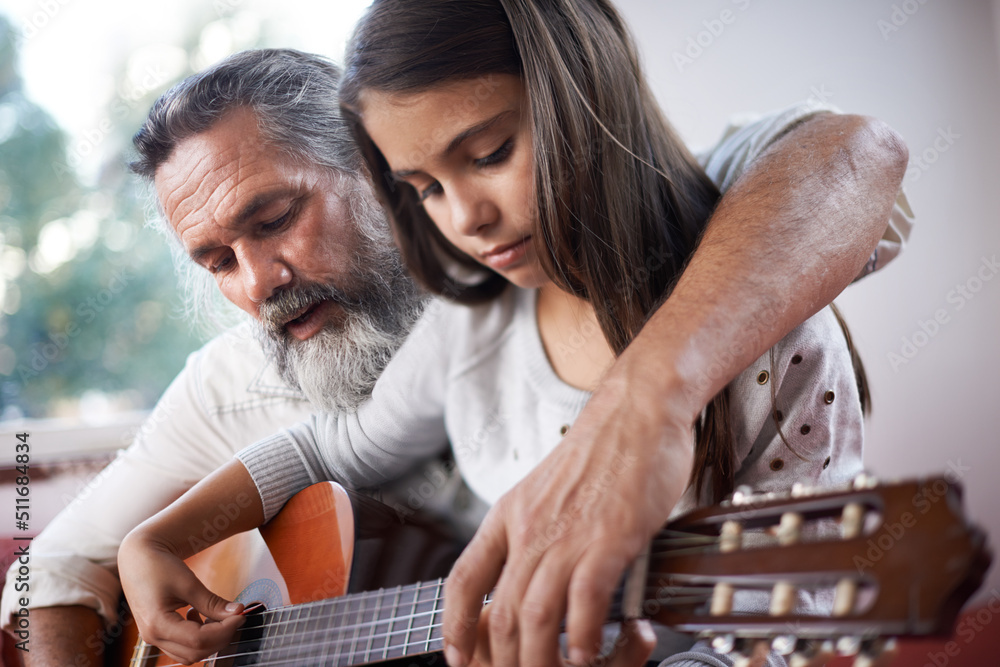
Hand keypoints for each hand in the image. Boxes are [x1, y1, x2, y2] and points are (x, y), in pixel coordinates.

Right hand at [118, 528, 245, 663]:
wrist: (137, 558)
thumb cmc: (158, 566)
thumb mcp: (188, 583)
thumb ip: (212, 602)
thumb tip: (237, 611)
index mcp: (157, 624)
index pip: (199, 639)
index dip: (225, 629)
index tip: (240, 615)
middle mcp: (152, 636)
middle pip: (195, 651)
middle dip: (221, 636)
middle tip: (236, 616)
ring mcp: (153, 637)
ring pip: (189, 654)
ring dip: (209, 640)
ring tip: (216, 615)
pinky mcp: (157, 634)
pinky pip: (181, 647)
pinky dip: (197, 638)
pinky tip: (199, 616)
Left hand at [442, 372, 694, 666]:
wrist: (638, 407)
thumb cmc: (604, 449)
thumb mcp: (550, 489)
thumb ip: (539, 529)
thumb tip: (539, 573)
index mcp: (510, 514)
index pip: (463, 580)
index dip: (454, 626)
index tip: (460, 657)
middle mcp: (530, 528)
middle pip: (499, 614)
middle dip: (506, 662)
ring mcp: (567, 535)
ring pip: (535, 618)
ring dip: (544, 661)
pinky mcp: (609, 538)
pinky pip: (585, 604)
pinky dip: (586, 640)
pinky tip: (594, 654)